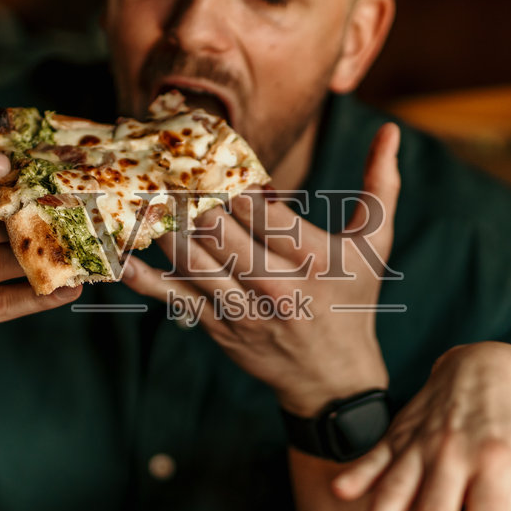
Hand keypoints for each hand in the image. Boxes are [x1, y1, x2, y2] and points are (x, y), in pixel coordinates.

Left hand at [120, 122, 400, 416]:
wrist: (333, 378)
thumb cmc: (354, 300)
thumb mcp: (376, 244)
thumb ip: (382, 184)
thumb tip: (392, 131)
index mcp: (315, 258)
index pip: (266, 212)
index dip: (234, 180)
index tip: (210, 149)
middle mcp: (277, 285)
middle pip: (223, 231)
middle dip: (190, 194)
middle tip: (161, 160)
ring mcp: (245, 309)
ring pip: (194, 260)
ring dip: (163, 225)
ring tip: (140, 191)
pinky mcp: (220, 327)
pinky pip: (175, 298)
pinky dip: (145, 278)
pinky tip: (119, 255)